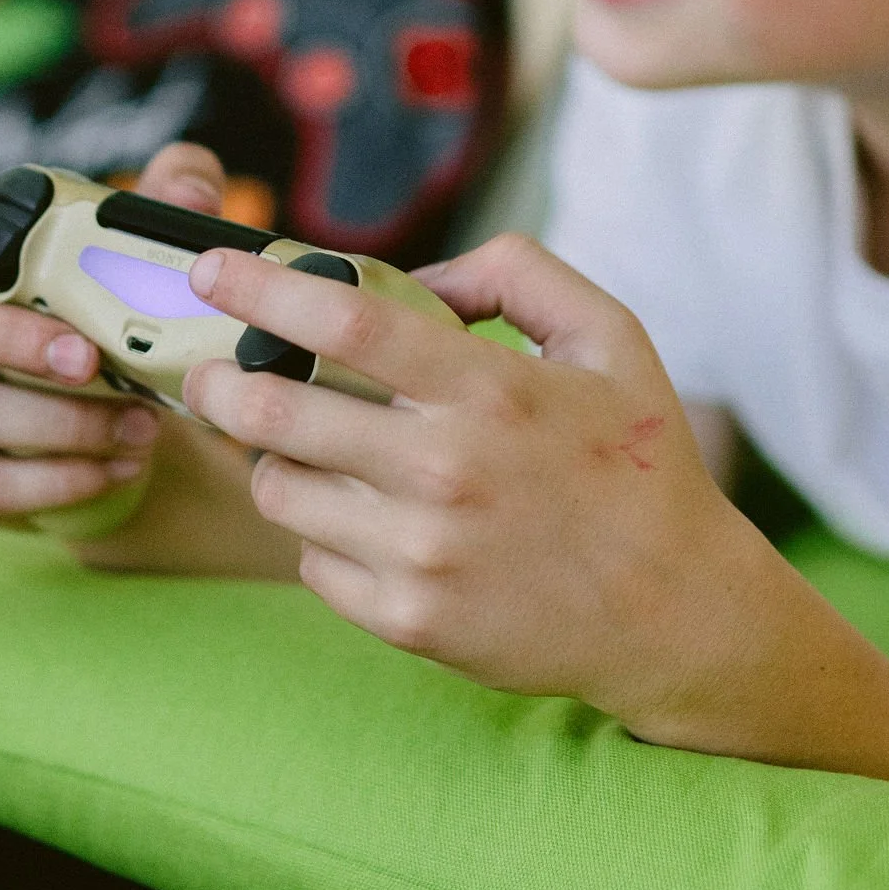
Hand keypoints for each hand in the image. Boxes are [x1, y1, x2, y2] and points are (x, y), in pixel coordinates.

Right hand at [0, 140, 233, 524]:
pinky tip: (117, 468)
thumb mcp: (148, 257)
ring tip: (142, 426)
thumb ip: (173, 201)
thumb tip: (191, 198)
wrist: (114, 429)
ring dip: (61, 423)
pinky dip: (55, 480)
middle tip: (89, 359)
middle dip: (11, 338)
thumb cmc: (112, 324)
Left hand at [181, 231, 787, 722]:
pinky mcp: (408, 619)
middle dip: (221, 382)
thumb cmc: (643, 468)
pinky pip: (313, 564)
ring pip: (280, 492)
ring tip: (295, 447)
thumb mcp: (610, 338)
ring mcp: (422, 553)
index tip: (211, 270)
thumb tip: (416, 276)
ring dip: (270, 460)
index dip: (261, 290)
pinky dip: (320, 535)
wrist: (678, 614)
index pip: (343, 325)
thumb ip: (517, 276)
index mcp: (490, 391)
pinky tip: (359, 520)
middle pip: (277, 412)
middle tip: (213, 371)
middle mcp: (446, 472)